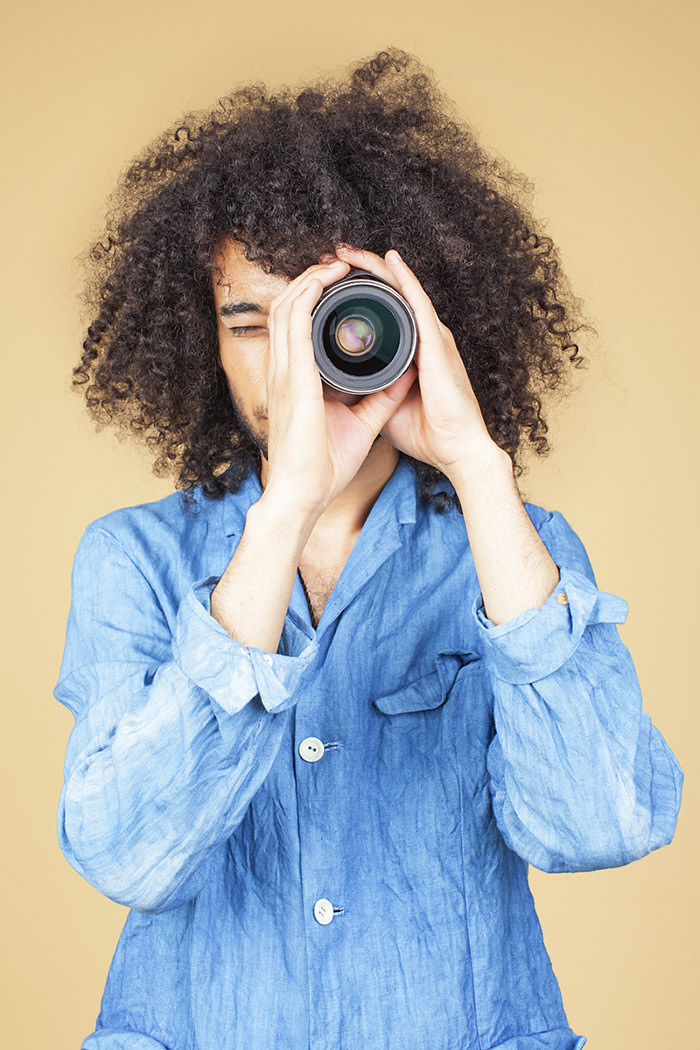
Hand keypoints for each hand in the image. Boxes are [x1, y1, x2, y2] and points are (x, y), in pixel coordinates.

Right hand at [262, 256, 417, 519]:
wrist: (304, 494)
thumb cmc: (322, 469)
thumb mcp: (360, 425)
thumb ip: (379, 399)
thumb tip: (403, 376)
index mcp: (294, 383)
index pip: (294, 328)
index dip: (311, 300)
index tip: (337, 287)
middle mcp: (283, 372)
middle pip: (287, 308)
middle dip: (310, 280)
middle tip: (338, 266)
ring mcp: (283, 373)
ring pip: (287, 306)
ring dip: (310, 279)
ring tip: (335, 264)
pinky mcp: (293, 378)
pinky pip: (295, 323)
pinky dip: (308, 296)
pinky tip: (324, 280)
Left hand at [333, 245, 504, 482]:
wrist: (458, 451)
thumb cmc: (428, 434)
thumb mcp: (382, 408)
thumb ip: (364, 391)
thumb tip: (336, 385)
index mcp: (408, 352)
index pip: (379, 313)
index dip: (354, 293)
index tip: (326, 282)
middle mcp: (422, 338)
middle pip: (388, 294)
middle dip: (360, 272)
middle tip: (330, 255)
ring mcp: (432, 338)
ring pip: (401, 291)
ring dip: (376, 268)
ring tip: (349, 250)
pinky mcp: (437, 344)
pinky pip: (418, 304)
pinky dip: (404, 280)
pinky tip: (389, 260)